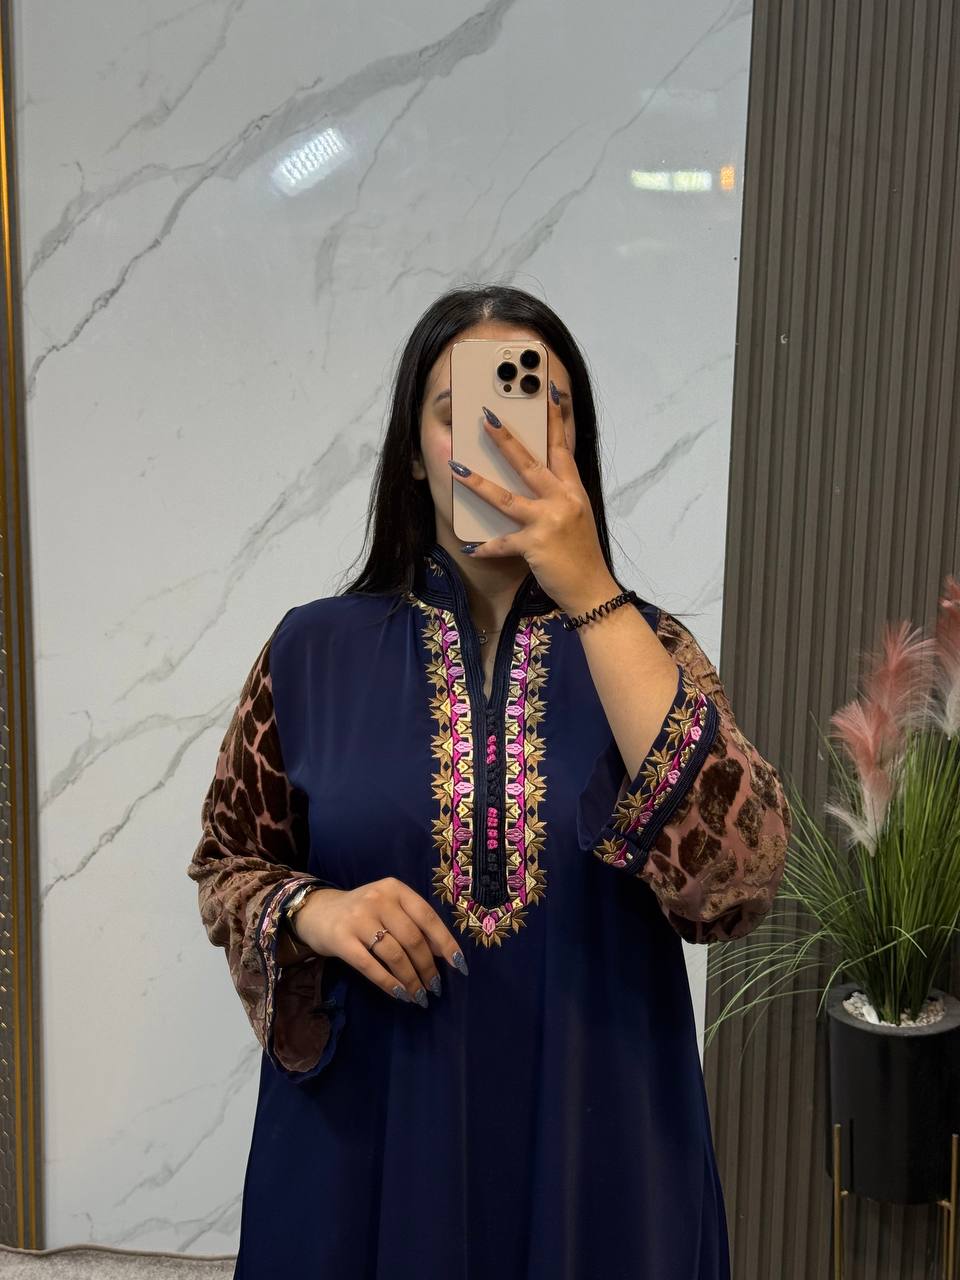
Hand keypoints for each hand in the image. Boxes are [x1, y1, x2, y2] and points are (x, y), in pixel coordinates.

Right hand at [291, 878, 468, 1004]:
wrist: (317, 911)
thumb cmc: (362, 912)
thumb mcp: (389, 906)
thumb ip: (414, 922)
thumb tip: (444, 953)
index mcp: (395, 889)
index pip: (428, 917)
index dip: (446, 943)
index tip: (459, 966)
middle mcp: (378, 899)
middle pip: (412, 939)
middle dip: (428, 968)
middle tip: (435, 988)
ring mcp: (358, 919)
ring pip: (394, 955)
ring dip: (411, 980)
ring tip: (419, 996)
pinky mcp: (341, 940)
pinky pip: (371, 967)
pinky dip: (389, 983)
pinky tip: (400, 994)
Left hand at [447, 378, 619, 616]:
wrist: (593, 590)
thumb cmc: (582, 556)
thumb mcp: (578, 518)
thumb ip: (560, 498)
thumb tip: (537, 483)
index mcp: (573, 492)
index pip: (562, 449)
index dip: (555, 419)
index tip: (549, 392)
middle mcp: (562, 501)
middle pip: (530, 463)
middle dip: (506, 440)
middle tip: (487, 417)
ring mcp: (548, 522)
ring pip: (507, 497)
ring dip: (478, 482)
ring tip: (456, 467)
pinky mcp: (535, 545)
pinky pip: (503, 543)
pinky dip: (486, 547)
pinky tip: (470, 546)